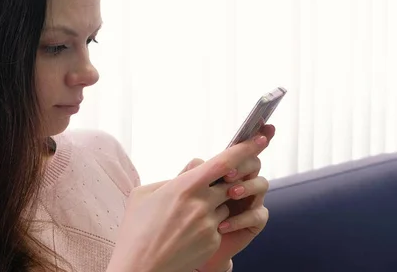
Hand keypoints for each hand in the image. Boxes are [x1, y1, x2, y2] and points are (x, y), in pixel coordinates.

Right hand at [107, 135, 266, 271]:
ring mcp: (210, 224)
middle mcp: (202, 204)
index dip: (245, 148)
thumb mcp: (144, 194)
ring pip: (225, 205)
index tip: (260, 138)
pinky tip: (187, 234)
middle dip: (225, 182)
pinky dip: (208, 225)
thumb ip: (174, 177)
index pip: (224, 162)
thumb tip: (193, 170)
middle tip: (205, 188)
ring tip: (185, 218)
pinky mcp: (213, 242)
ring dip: (213, 205)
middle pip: (229, 183)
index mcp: (185, 186)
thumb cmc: (136, 230)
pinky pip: (220, 225)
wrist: (140, 269)